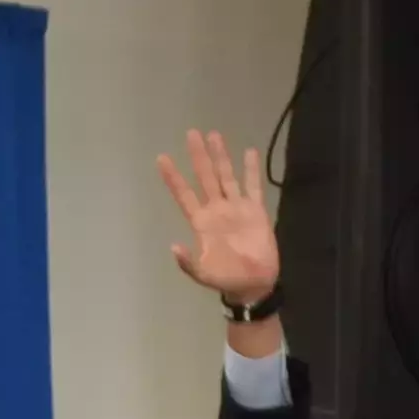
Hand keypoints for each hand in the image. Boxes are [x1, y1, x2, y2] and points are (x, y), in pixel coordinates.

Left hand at [158, 127, 280, 325]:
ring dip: (221, 156)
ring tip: (214, 135)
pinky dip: (251, 170)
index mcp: (201, 221)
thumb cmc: (226, 279)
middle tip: (191, 134)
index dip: (173, 177)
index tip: (162, 158)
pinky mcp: (256, 211)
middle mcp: (216, 209)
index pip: (184, 194)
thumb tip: (174, 246)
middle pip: (205, 177)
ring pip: (226, 176)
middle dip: (198, 156)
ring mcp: (236, 208)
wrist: (254, 285)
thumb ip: (188, 262)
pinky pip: (253, 186)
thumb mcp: (202, 275)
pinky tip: (249, 152)